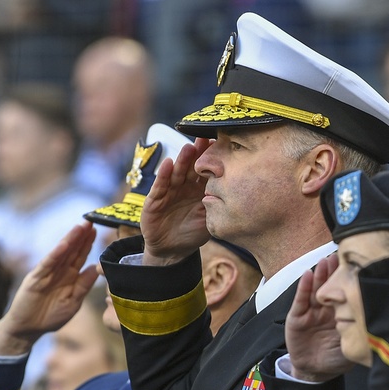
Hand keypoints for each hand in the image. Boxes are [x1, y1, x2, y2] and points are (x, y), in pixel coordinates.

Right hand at [0, 223, 98, 354]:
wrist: (28, 329)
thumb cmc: (50, 317)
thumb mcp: (73, 302)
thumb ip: (83, 286)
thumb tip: (96, 269)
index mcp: (69, 277)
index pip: (80, 257)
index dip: (88, 244)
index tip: (97, 230)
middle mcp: (58, 272)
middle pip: (72, 251)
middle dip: (81, 236)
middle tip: (91, 220)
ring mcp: (46, 274)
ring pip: (61, 254)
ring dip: (70, 240)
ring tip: (80, 227)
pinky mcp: (35, 279)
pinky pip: (47, 265)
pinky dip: (55, 254)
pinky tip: (64, 244)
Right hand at [140, 139, 211, 264]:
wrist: (172, 250)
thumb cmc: (193, 233)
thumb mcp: (209, 220)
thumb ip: (217, 206)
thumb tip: (234, 193)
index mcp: (199, 189)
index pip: (206, 171)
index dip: (212, 159)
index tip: (220, 145)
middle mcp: (184, 187)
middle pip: (191, 167)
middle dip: (197, 154)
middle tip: (204, 138)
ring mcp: (169, 192)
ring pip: (176, 173)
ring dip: (182, 161)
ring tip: (189, 148)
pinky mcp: (155, 200)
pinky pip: (160, 186)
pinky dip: (163, 175)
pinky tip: (168, 163)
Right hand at [285, 255, 352, 381]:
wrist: (316, 372)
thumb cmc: (336, 358)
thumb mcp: (353, 344)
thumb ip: (361, 331)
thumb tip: (382, 320)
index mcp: (342, 313)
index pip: (345, 292)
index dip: (348, 279)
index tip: (356, 265)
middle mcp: (327, 309)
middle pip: (330, 286)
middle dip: (334, 271)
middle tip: (339, 256)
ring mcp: (312, 312)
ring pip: (316, 289)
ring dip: (320, 275)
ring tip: (324, 262)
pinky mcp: (298, 317)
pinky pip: (300, 301)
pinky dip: (303, 288)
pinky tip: (307, 276)